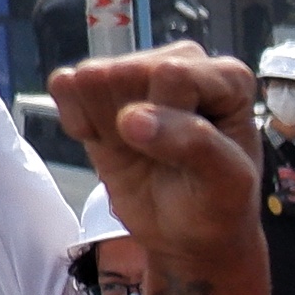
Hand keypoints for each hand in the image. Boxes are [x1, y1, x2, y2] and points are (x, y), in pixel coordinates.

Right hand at [51, 45, 262, 265]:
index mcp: (229, 77)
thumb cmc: (216, 203)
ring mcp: (139, 71)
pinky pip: (65, 84)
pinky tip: (106, 142)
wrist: (184, 232)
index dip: (168, 122)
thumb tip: (132, 118)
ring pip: (93, 77)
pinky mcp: (101, 87)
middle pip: (127, 72)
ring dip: (106, 125)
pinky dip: (77, 121)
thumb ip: (194, 145)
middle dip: (133, 124)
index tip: (187, 157)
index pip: (173, 75)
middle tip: (159, 157)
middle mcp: (184, 62)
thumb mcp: (226, 183)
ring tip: (137, 149)